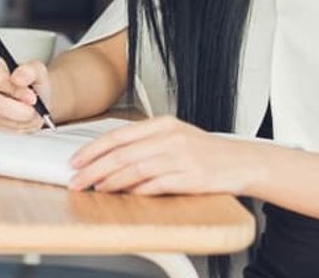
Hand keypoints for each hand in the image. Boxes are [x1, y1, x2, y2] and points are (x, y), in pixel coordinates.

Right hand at [0, 56, 52, 132]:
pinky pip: (3, 130)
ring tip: (31, 112)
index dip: (15, 91)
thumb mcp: (37, 70)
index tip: (31, 97)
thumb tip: (18, 78)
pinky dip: (19, 127)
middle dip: (20, 110)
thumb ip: (29, 71)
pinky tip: (23, 118)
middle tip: (35, 108)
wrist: (35, 97)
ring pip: (1, 120)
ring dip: (22, 120)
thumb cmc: (32, 82)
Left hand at [68, 116, 258, 195]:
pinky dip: (138, 190)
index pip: (119, 135)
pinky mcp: (191, 177)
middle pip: (122, 152)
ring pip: (136, 168)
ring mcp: (181, 157)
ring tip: (96, 188)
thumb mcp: (175, 136)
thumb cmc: (206, 152)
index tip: (76, 160)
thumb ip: (146, 142)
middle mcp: (170, 138)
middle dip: (94, 167)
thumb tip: (111, 155)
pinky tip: (125, 194)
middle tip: (77, 179)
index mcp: (163, 124)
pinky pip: (158, 184)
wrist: (242, 162)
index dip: (93, 149)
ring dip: (111, 180)